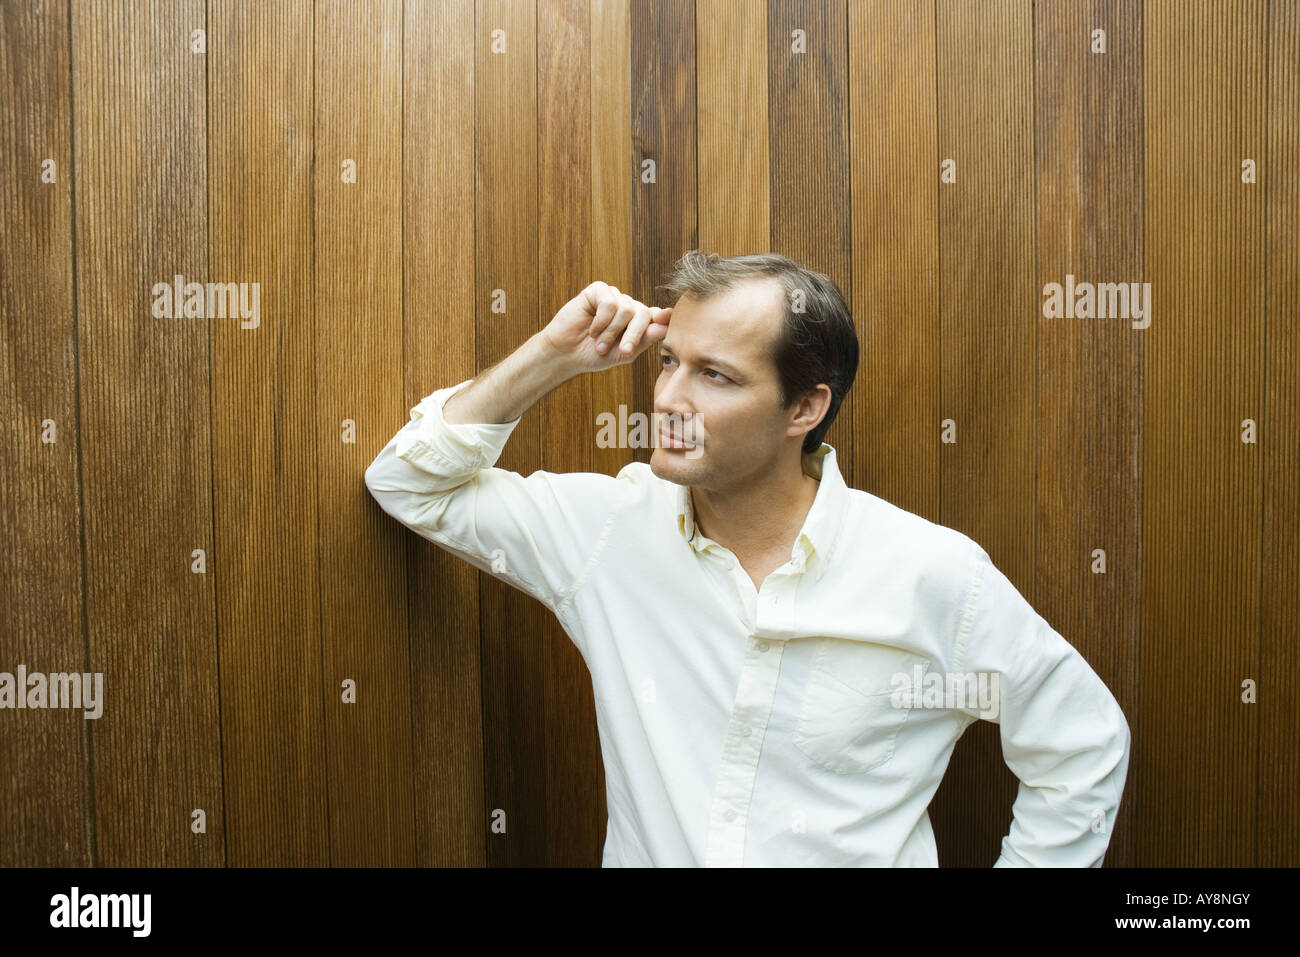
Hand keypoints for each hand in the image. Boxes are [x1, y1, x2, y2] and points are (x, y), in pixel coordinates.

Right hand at [539, 282, 671, 373]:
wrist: (567, 354)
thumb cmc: (595, 356)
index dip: (664, 317)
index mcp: (638, 321)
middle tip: (622, 351)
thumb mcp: (625, 352)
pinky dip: (601, 321)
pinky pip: (609, 303)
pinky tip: (592, 329)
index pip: (655, 317)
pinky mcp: (597, 291)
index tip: (669, 316)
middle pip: (643, 314)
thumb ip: (646, 338)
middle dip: (633, 335)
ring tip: (599, 344)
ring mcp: (613, 297)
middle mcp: (628, 306)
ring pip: (625, 309)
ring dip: (611, 331)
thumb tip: (666, 325)